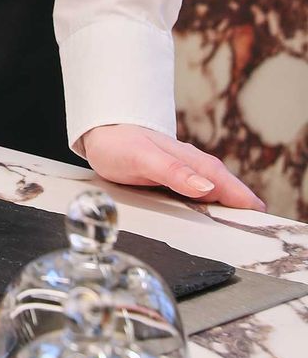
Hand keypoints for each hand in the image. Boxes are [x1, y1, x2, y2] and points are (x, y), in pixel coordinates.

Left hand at [80, 124, 264, 209]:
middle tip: (260, 227)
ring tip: (242, 226)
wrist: (98, 131)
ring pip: (211, 190)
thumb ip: (172, 172)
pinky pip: (196, 193)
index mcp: (188, 160)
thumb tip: (207, 187)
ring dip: (227, 206)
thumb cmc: (118, 142)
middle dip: (241, 204)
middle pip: (222, 186)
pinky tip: (210, 215)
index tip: (259, 214)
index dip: (241, 197)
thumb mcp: (143, 158)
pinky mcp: (170, 178)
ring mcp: (180, 171)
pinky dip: (208, 204)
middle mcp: (188, 165)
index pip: (222, 181)